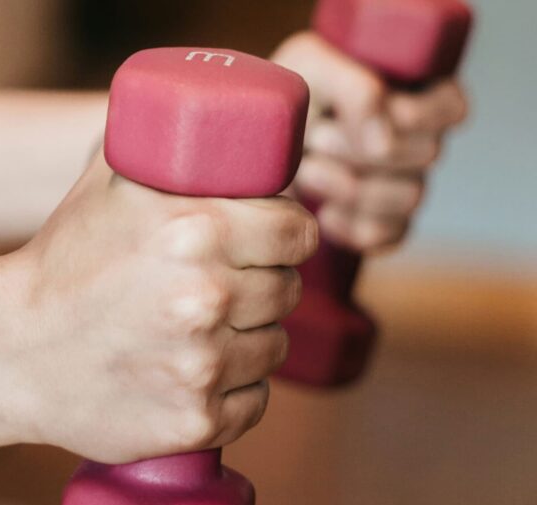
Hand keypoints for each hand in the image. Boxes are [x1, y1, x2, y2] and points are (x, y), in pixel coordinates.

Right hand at [0, 155, 316, 463]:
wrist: (6, 351)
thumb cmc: (60, 262)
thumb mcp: (108, 184)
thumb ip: (169, 147)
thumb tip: (224, 126)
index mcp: (196, 232)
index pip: (297, 232)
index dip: (285, 235)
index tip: (269, 243)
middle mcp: (206, 299)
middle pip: (287, 290)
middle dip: (262, 286)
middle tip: (222, 288)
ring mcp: (202, 368)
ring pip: (273, 349)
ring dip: (249, 339)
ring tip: (200, 333)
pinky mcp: (195, 421)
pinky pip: (254, 402)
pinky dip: (233, 391)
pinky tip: (192, 375)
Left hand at [273, 32, 468, 251]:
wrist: (253, 150)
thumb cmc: (289, 99)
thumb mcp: (312, 68)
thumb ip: (355, 89)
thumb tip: (385, 142)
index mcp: (416, 92)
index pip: (450, 109)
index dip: (412, 115)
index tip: (358, 113)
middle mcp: (419, 141)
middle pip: (427, 154)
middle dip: (361, 148)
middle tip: (316, 139)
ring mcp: (404, 185)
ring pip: (410, 197)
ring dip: (349, 185)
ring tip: (307, 170)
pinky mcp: (383, 224)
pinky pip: (387, 235)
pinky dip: (349, 226)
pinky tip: (321, 211)